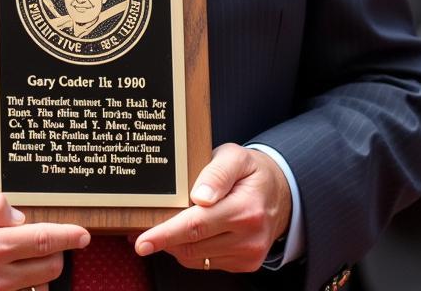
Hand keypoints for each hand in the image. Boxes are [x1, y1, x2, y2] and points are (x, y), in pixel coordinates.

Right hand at [0, 190, 88, 290]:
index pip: (41, 241)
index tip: (82, 234)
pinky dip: (24, 283)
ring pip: (38, 285)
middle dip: (54, 250)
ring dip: (38, 268)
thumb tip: (19, 214)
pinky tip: (12, 270)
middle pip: (49, 267)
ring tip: (20, 253)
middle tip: (42, 236)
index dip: (67, 236)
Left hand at [134, 143, 291, 272]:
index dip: (165, 234)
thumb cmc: (251, 171)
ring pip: (196, 257)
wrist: (280, 193)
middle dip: (163, 239)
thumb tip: (199, 196)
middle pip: (192, 245)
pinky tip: (185, 236)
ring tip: (162, 229)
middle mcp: (249, 237)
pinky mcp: (245, 264)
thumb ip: (217, 173)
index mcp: (245, 209)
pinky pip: (207, 262)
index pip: (196, 225)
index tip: (142, 242)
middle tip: (140, 230)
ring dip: (175, 246)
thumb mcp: (235, 157)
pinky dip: (190, 251)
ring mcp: (248, 255)